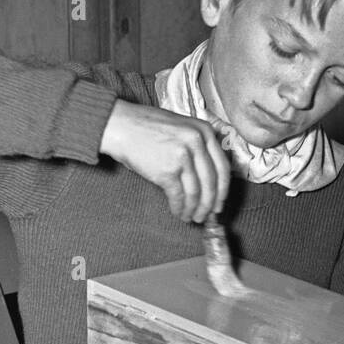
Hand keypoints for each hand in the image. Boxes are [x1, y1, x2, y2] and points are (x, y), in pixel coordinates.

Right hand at [99, 99, 229, 222]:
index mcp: (204, 131)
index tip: (219, 203)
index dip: (223, 190)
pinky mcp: (167, 170)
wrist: (121, 125)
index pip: (223, 167)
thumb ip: (198, 146)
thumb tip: (209, 180)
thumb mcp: (181, 128)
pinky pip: (179, 196)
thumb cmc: (147, 127)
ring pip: (196, 193)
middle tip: (206, 216)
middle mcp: (197, 142)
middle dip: (209, 205)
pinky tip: (178, 213)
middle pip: (212, 183)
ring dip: (194, 210)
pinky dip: (179, 208)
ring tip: (190, 217)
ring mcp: (183, 156)